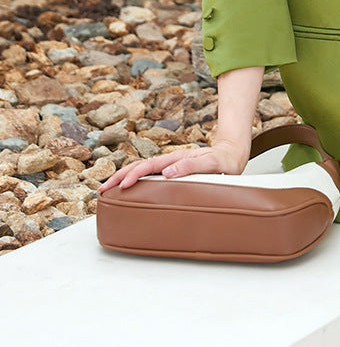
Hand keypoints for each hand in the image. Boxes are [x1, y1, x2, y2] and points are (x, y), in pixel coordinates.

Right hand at [96, 139, 248, 193]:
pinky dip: (134, 181)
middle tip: (101, 191)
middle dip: (117, 177)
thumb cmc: (223, 161)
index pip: (148, 166)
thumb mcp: (212, 163)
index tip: (121, 186)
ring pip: (141, 171)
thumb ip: (192, 165)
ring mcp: (169, 166)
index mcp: (176, 159)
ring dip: (122, 178)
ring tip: (107, 190)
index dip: (133, 175)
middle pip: (138, 167)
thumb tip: (168, 172)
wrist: (231, 155)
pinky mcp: (172, 172)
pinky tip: (128, 190)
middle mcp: (169, 162)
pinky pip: (149, 176)